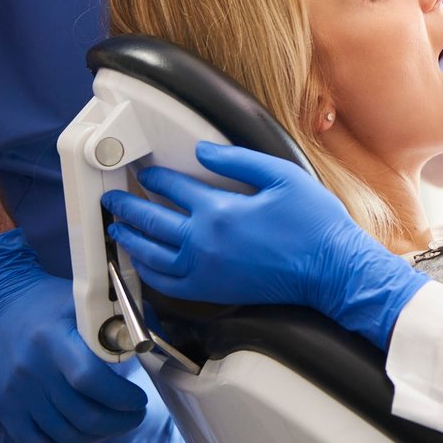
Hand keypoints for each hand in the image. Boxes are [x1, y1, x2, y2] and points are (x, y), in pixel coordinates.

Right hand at [0, 229, 146, 442]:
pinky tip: (83, 437)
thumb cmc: (47, 300)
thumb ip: (124, 319)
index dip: (121, 396)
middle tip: (135, 415)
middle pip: (81, 414)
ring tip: (115, 424)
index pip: (89, 379)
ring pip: (63, 433)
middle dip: (119, 422)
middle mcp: (32, 370)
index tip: (139, 397)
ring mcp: (15, 393)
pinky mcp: (3, 408)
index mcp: (54, 339)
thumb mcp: (86, 298)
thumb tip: (156, 344)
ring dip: (98, 436)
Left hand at [102, 143, 426, 349]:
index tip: (145, 171)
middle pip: (152, 221)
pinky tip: (143, 264)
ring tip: (118, 228)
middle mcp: (204, 242)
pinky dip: (147, 272)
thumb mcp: (282, 176)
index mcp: (220, 210)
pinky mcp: (212, 292)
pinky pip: (166, 285)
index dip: (155, 176)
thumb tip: (203, 151)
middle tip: (111, 199)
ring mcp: (205, 271)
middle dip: (127, 207)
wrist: (331, 270)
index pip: (174, 188)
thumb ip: (238, 160)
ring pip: (151, 255)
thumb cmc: (315, 224)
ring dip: (130, 238)